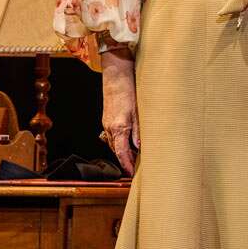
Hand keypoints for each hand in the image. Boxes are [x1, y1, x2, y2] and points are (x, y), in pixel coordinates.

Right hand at [100, 48, 139, 174]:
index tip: (131, 173)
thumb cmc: (129, 90)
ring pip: (114, 143)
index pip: (122, 153)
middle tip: (135, 168)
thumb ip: (139, 130)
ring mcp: (107, 123)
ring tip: (133, 158)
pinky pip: (112, 135)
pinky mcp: (107, 118)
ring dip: (122, 151)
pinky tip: (127, 141)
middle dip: (125, 160)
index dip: (127, 165)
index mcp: (119, 128)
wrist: (116, 75)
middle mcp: (110, 128)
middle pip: (117, 150)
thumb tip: (140, 147)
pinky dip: (119, 142)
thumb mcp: (138, 111)